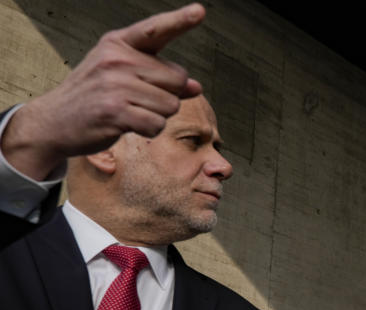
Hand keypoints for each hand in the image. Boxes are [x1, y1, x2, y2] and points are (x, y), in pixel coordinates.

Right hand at [1, 3, 205, 179]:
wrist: (54, 121)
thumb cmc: (94, 96)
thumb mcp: (123, 77)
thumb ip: (160, 78)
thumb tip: (196, 87)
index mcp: (118, 44)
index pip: (156, 30)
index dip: (180, 21)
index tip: (200, 11)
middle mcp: (117, 59)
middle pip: (178, 78)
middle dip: (168, 95)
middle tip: (137, 99)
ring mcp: (115, 84)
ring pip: (171, 105)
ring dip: (157, 115)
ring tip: (130, 111)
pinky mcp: (115, 111)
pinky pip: (158, 124)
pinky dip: (149, 130)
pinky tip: (128, 125)